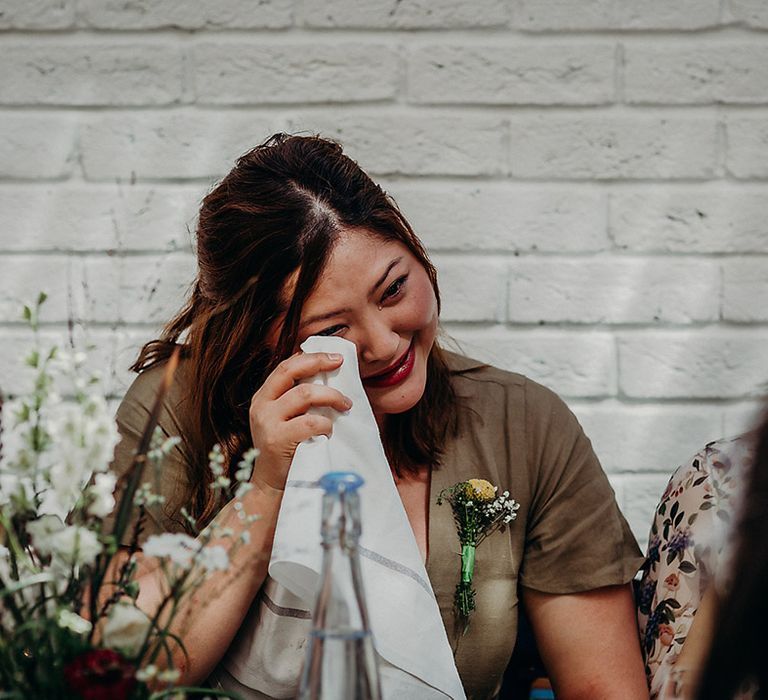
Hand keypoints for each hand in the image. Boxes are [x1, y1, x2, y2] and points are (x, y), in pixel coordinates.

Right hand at [248, 352, 351, 491]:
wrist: (271, 484)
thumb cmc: (287, 449)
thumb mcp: (286, 419)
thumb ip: (297, 400)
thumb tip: (328, 375)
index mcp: (263, 396)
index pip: (286, 366)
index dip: (311, 357)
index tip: (334, 357)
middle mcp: (261, 405)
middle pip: (290, 371)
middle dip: (318, 363)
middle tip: (340, 364)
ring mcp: (266, 422)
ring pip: (304, 394)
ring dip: (331, 396)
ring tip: (345, 404)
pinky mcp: (277, 439)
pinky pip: (309, 422)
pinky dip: (326, 424)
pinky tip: (330, 431)